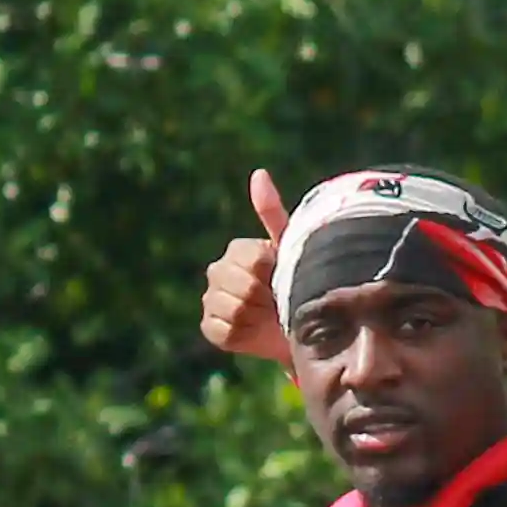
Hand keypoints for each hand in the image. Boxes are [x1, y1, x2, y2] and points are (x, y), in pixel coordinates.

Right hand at [199, 169, 292, 365]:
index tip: (285, 278)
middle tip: (278, 300)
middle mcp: (217, 271)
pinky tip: (253, 330)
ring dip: (259, 316)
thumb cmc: (296, 283)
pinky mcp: (210, 328)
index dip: (275, 275)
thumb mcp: (290, 248)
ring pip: (235, 309)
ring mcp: (211, 300)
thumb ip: (272, 213)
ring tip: (268, 316)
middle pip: (245, 286)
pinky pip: (225, 330)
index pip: (255, 260)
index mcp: (237, 250)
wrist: (297, 328)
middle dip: (268, 297)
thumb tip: (258, 173)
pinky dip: (244, 334)